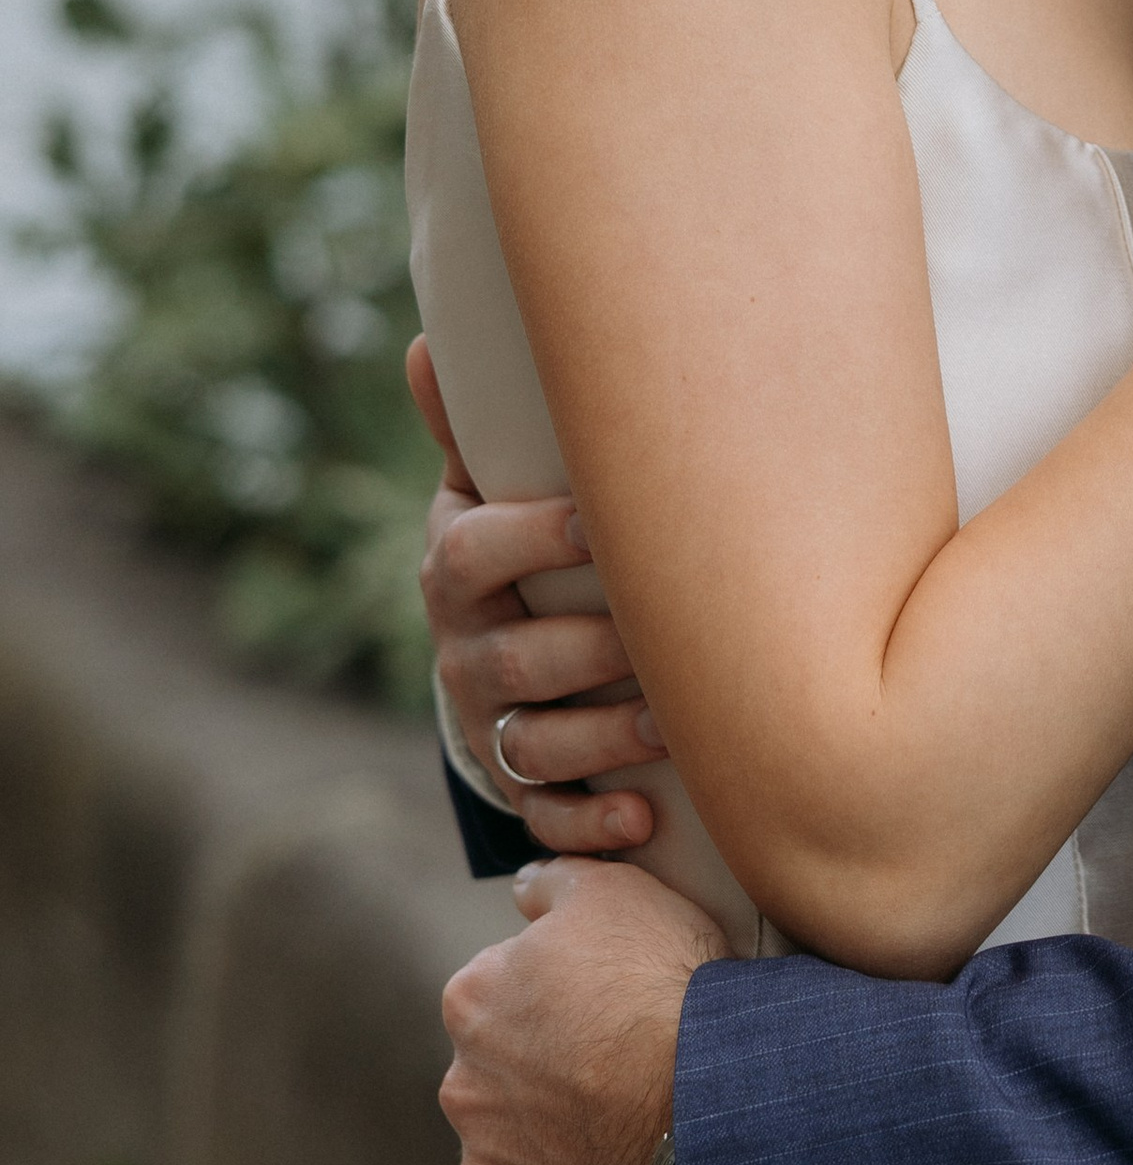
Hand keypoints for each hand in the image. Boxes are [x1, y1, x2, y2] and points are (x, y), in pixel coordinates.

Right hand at [409, 337, 661, 851]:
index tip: (596, 520)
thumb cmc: (518, 550)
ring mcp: (491, 726)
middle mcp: (466, 653)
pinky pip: (546, 820)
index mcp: (458, 569)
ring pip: (535, 743)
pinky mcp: (523, 790)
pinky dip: (589, 825)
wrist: (498, 659)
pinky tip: (640, 819)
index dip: (531, 538)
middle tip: (663, 635)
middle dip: (590, 649)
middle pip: (516, 657)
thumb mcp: (488, 486)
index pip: (471, 552)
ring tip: (671, 727)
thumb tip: (428, 339)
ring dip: (604, 737)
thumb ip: (473, 426)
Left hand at [435, 860, 726, 1164]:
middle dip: (538, 1070)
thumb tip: (526, 888)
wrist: (714, 1102)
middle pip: (493, 1071)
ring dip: (533, 1143)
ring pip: (493, 1147)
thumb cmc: (668, 989)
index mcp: (475, 1000)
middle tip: (612, 1070)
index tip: (598, 1006)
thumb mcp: (619, 892)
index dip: (552, 995)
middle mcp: (465, 1083)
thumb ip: (554, 882)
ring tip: (608, 1139)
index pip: (498, 992)